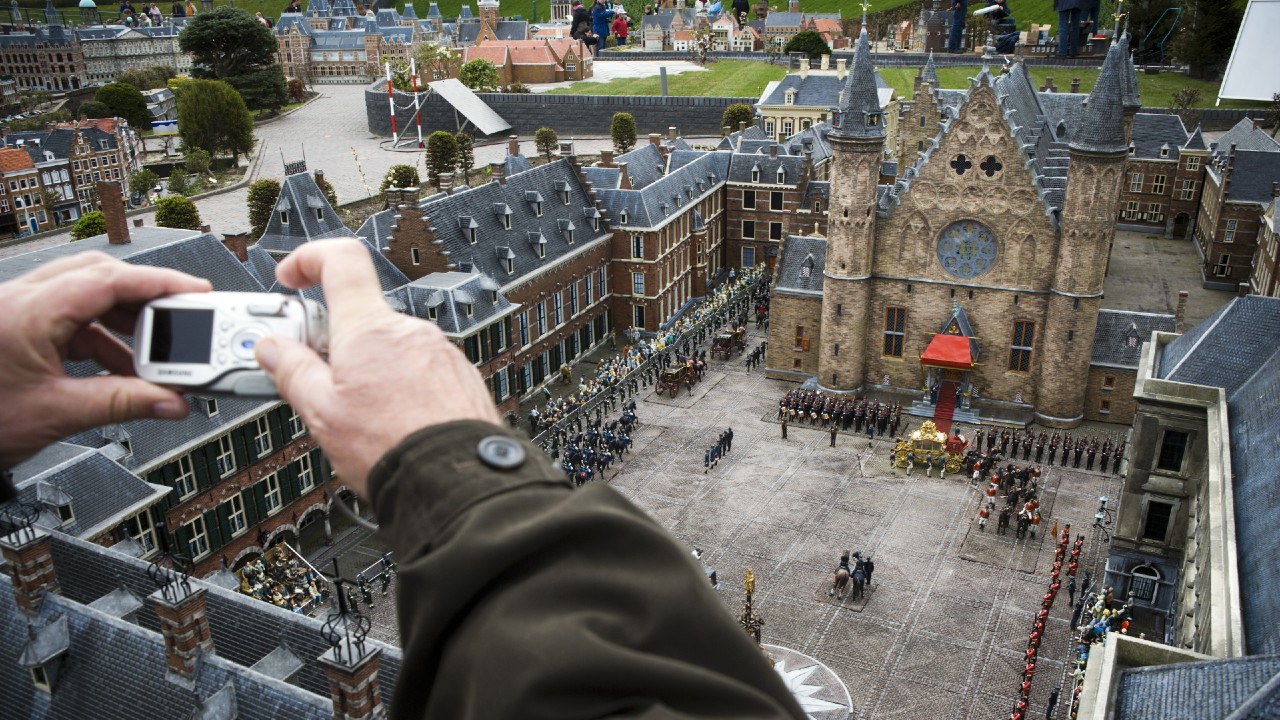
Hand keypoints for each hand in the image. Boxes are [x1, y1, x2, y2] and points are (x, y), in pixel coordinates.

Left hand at [0, 252, 210, 468]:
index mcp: (29, 311)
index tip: (196, 291)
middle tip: (183, 319)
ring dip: (124, 323)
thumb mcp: (56, 413)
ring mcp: (18, 313)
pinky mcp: (18, 330)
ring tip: (156, 353)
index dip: (159, 282)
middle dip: (146, 299)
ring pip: (86, 298)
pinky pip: (71, 321)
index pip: (107, 278)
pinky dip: (102, 339)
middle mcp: (21, 301)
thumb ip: (121, 403)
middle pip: (100, 278)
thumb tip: (170, 401)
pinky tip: (120, 369)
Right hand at [255, 238, 499, 496]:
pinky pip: (419, 369)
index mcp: (369, 328)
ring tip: (357, 414)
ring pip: (390, 348)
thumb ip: (292, 371)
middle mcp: (409, 331)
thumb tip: (272, 349)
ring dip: (368, 369)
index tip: (292, 278)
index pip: (340, 260)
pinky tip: (392, 421)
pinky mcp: (459, 378)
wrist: (454, 481)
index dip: (309, 259)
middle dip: (332, 342)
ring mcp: (439, 353)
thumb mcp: (321, 413)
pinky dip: (399, 385)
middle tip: (314, 379)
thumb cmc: (392, 448)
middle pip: (360, 316)